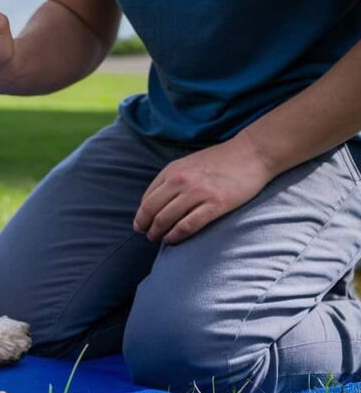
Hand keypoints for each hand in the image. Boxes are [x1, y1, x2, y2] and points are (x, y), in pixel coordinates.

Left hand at [133, 137, 275, 243]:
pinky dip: (175, 235)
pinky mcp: (215, 204)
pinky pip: (187, 225)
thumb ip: (170, 180)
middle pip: (151, 211)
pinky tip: (173, 239)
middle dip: (145, 226)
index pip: (147, 199)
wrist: (252, 153)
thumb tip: (153, 203)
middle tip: (147, 235)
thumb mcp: (187, 164)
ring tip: (159, 239)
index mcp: (172, 171)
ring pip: (165, 219)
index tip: (141, 225)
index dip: (141, 216)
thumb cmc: (219, 161)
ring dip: (158, 233)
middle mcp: (180, 181)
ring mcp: (198, 192)